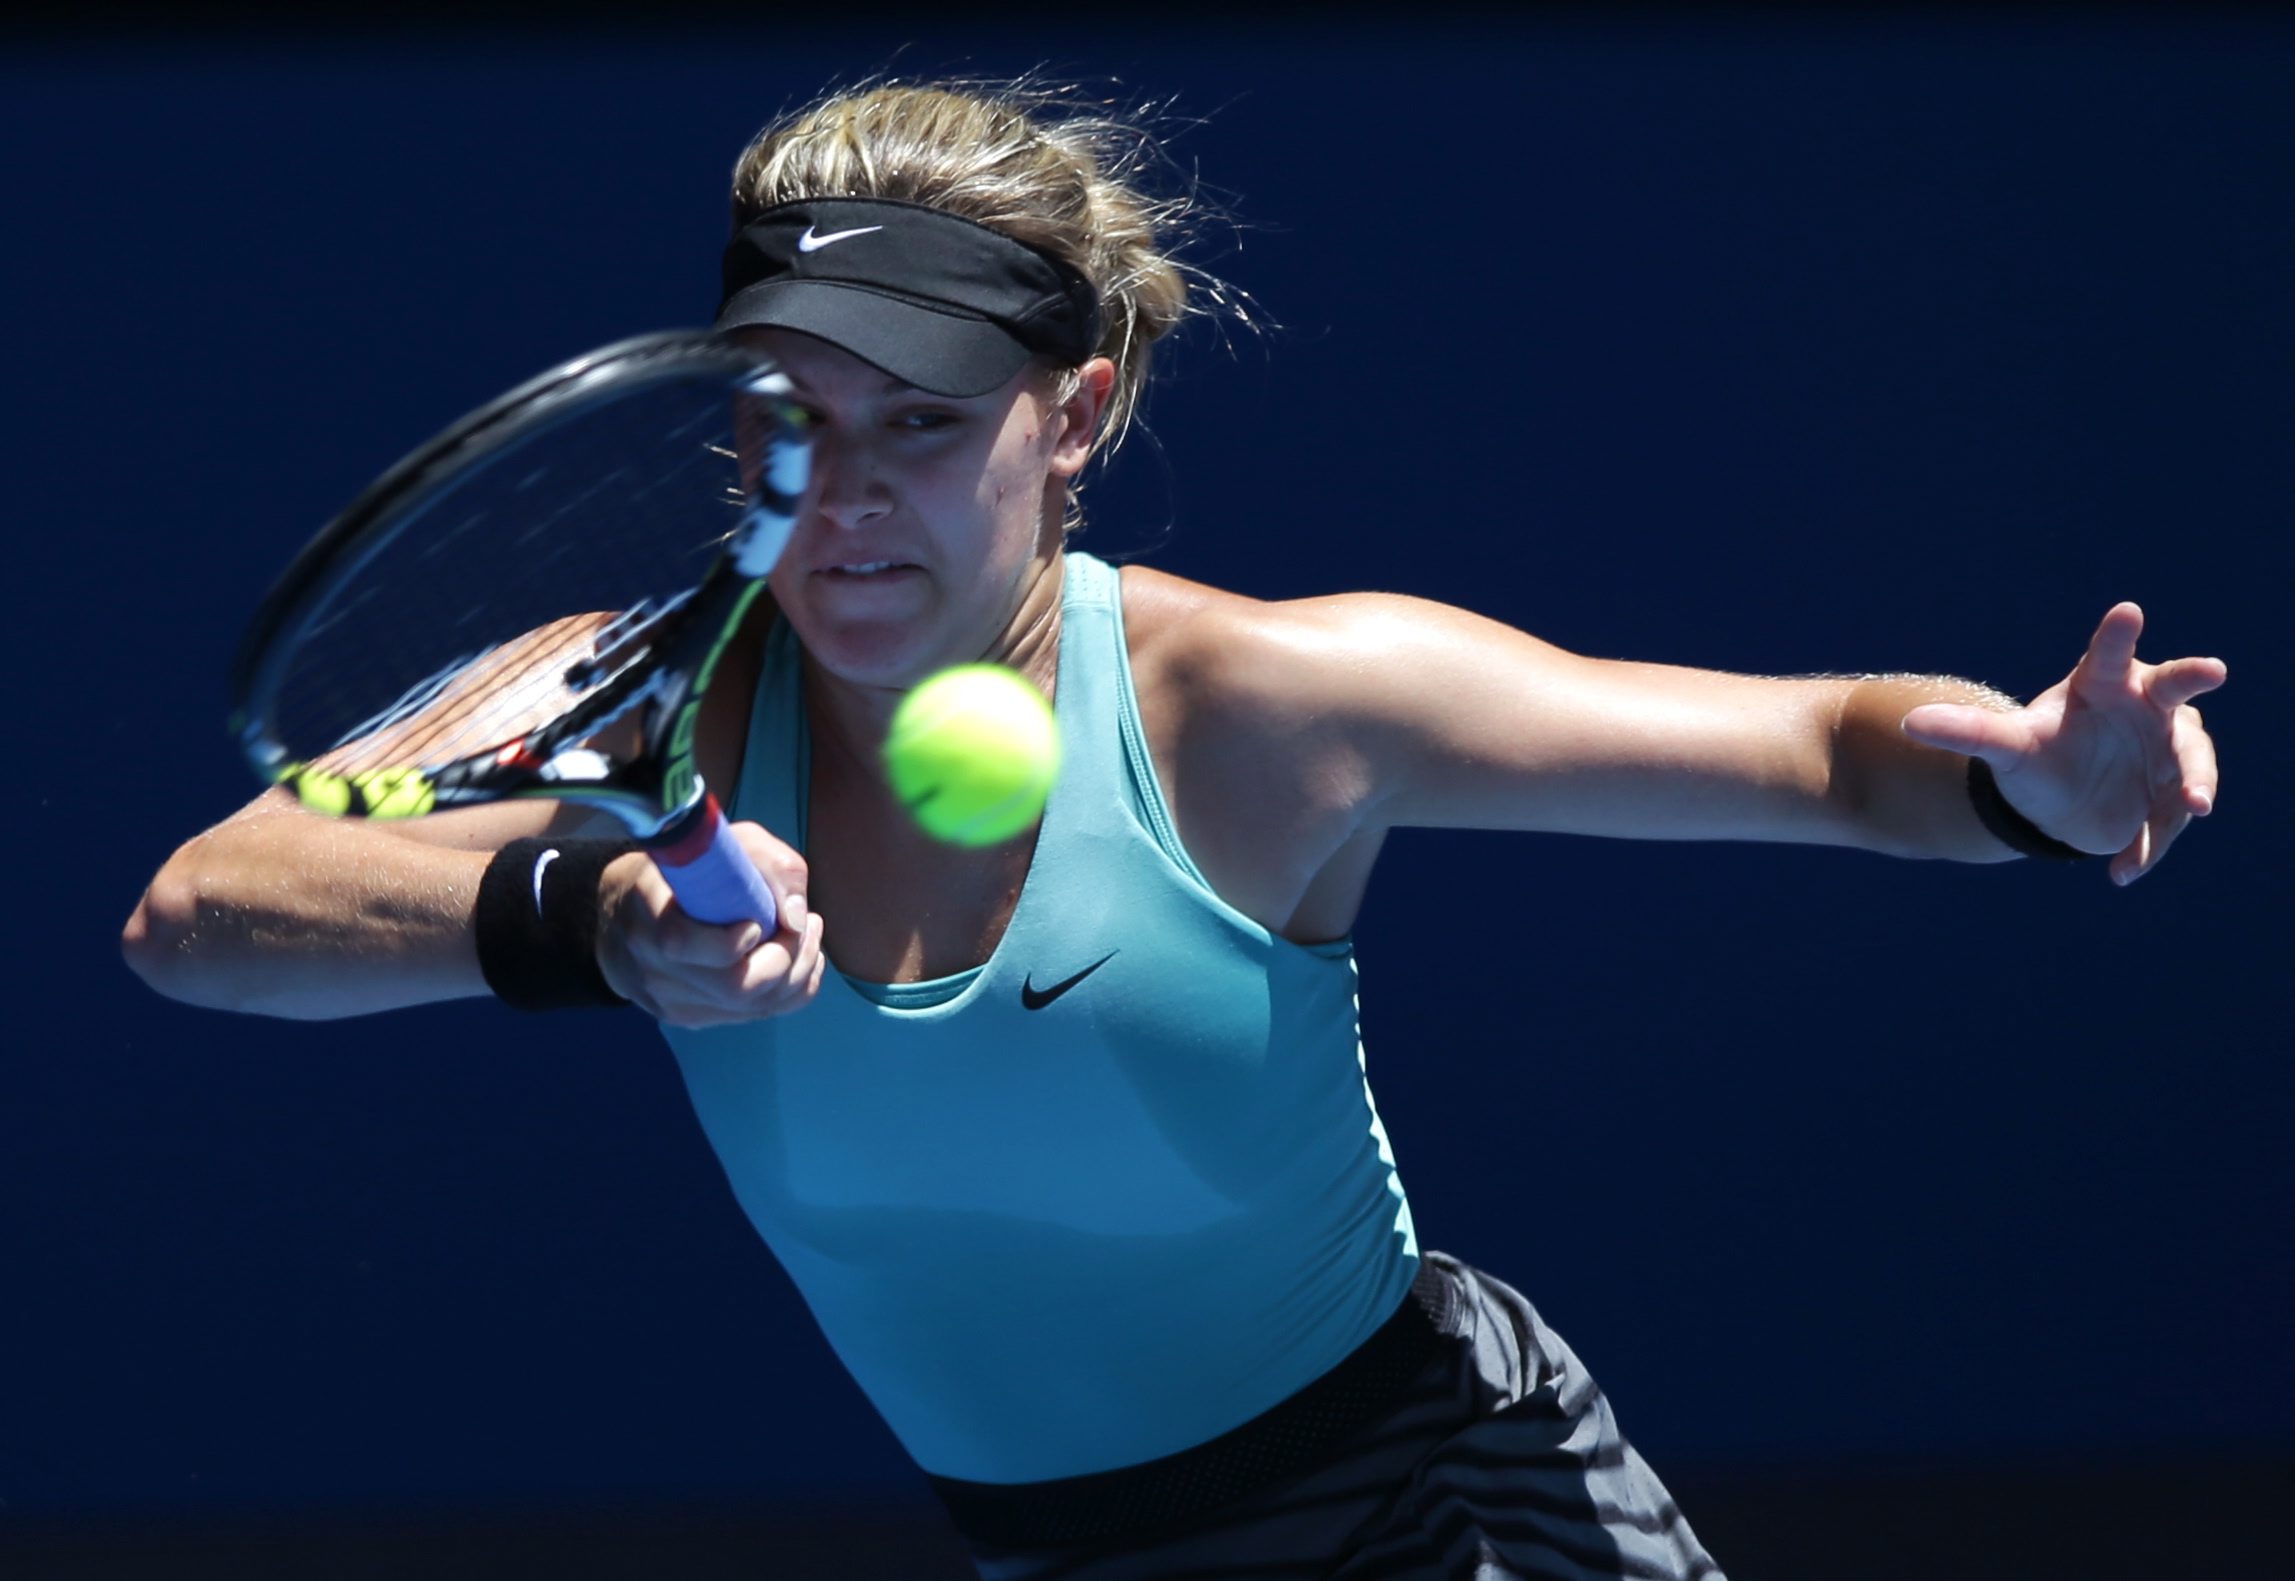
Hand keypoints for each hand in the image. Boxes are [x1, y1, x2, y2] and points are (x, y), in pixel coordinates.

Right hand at [596, 822, 826, 1025]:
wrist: (624, 915)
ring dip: (798, 972)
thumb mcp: (722, 842)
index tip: (757, 920)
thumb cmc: (685, 872)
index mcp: (648, 913)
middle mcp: (651, 966)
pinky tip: (798, 960)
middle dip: (786, 958)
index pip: (681, 944)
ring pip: (751, 1007)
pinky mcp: (687, 1017)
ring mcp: (668, 999)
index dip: (730, 941)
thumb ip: (767, 863)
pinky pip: (754, 1014)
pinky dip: (790, 990)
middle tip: (807, 925)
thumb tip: (796, 918)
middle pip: (733, 986)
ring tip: (808, 935)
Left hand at [1901, 603, 2224, 884]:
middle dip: (2192, 677)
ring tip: (2191, 807)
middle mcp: (2147, 706)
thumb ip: (1968, 731)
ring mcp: (2171, 747)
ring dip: (2192, 782)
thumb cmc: (2038, 753)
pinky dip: (2149, 844)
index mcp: (2103, 681)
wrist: (2061, 803)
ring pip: (2189, 760)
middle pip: (2175, 687)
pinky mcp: (2175, 792)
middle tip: (2212, 669)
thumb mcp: (2005, 745)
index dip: (2117, 633)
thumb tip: (1910, 723)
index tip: (2126, 610)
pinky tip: (2122, 872)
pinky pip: (2169, 818)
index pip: (2109, 653)